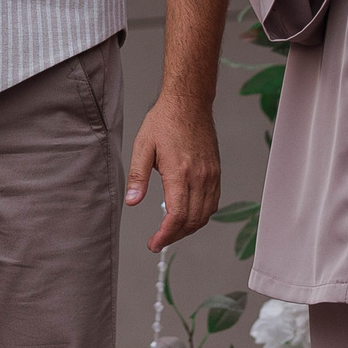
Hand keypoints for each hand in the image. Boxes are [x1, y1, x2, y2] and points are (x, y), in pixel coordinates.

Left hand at [127, 94, 220, 250]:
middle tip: (158, 240)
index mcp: (180, 172)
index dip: (165, 235)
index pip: (177, 216)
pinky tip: (188, 214)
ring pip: (205, 215)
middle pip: (192, 221)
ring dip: (189, 228)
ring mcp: (211, 176)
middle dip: (175, 236)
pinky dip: (201, 215)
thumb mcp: (142, 146)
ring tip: (171, 230)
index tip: (154, 243)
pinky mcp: (216, 173)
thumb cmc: (165, 121)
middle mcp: (199, 177)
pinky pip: (213, 203)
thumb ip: (137, 177)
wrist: (189, 103)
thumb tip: (132, 202)